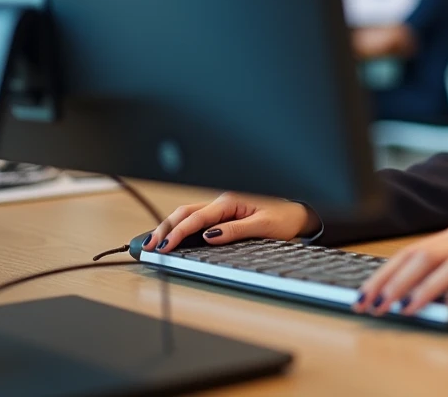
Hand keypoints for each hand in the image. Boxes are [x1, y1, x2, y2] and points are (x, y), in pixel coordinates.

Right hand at [143, 192, 318, 252]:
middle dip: (164, 228)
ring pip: (189, 214)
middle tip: (148, 247)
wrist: (299, 213)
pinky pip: (197, 218)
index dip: (177, 233)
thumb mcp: (263, 226)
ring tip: (153, 243)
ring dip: (169, 226)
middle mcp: (223, 200)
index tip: (163, 246)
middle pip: (185, 212)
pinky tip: (170, 236)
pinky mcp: (224, 213)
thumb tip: (208, 237)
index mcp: (231, 201)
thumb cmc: (285, 217)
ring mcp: (222, 206)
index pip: (197, 218)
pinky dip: (181, 226)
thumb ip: (235, 231)